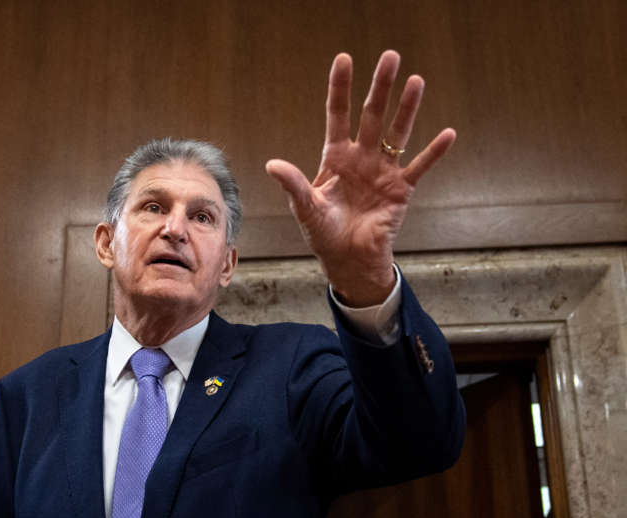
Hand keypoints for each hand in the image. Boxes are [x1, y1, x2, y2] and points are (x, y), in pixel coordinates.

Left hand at [265, 50, 455, 305]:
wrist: (347, 259)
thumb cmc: (323, 233)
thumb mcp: (305, 207)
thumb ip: (293, 183)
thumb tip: (271, 165)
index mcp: (335, 157)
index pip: (338, 115)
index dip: (340, 88)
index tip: (344, 59)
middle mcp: (361, 157)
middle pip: (372, 115)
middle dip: (380, 87)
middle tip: (390, 56)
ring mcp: (383, 170)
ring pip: (397, 133)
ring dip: (407, 108)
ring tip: (417, 80)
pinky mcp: (401, 189)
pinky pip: (420, 166)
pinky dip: (434, 152)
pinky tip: (449, 134)